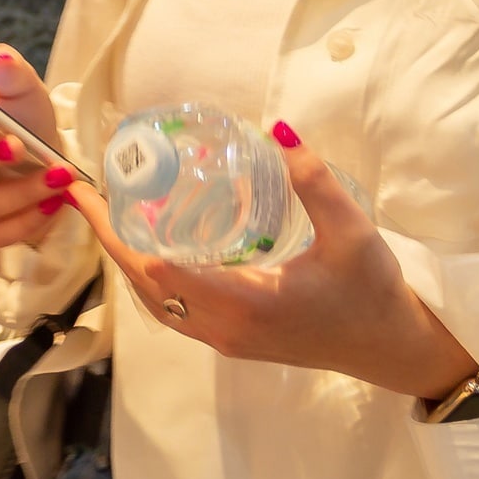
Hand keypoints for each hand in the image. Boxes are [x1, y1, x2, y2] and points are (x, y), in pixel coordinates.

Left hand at [66, 121, 475, 397]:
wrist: (392, 350)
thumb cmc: (373, 292)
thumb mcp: (352, 232)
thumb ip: (314, 181)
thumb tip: (279, 129)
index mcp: (244, 304)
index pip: (156, 269)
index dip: (115, 231)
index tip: (89, 193)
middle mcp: (223, 328)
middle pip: (144, 285)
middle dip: (109, 239)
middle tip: (87, 193)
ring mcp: (224, 340)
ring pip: (155, 302)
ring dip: (126, 259)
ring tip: (109, 213)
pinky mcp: (232, 340)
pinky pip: (174, 311)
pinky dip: (151, 278)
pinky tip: (151, 245)